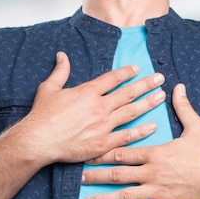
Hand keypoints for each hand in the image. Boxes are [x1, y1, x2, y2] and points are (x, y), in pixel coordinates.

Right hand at [20, 51, 165, 164]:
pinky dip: (141, 131)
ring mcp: (103, 125)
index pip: (112, 78)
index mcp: (87, 92)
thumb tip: (62, 55)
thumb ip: (60, 72)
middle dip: (146, 84)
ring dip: (148, 103)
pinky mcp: (103, 143)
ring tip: (161, 96)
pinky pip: (127, 136)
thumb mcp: (48, 88)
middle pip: (128, 93)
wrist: (38, 140)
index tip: (137, 68)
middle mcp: (99, 106)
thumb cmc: (41, 115)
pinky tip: (153, 126)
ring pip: (131, 111)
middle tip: (160, 78)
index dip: (126, 72)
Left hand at [81, 83, 199, 198]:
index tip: (86, 154)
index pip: (122, 153)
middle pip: (117, 175)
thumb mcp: (196, 126)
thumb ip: (183, 107)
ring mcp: (158, 191)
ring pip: (125, 196)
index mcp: (155, 153)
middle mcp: (152, 173)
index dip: (102, 154)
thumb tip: (179, 87)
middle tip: (77, 178)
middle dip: (95, 176)